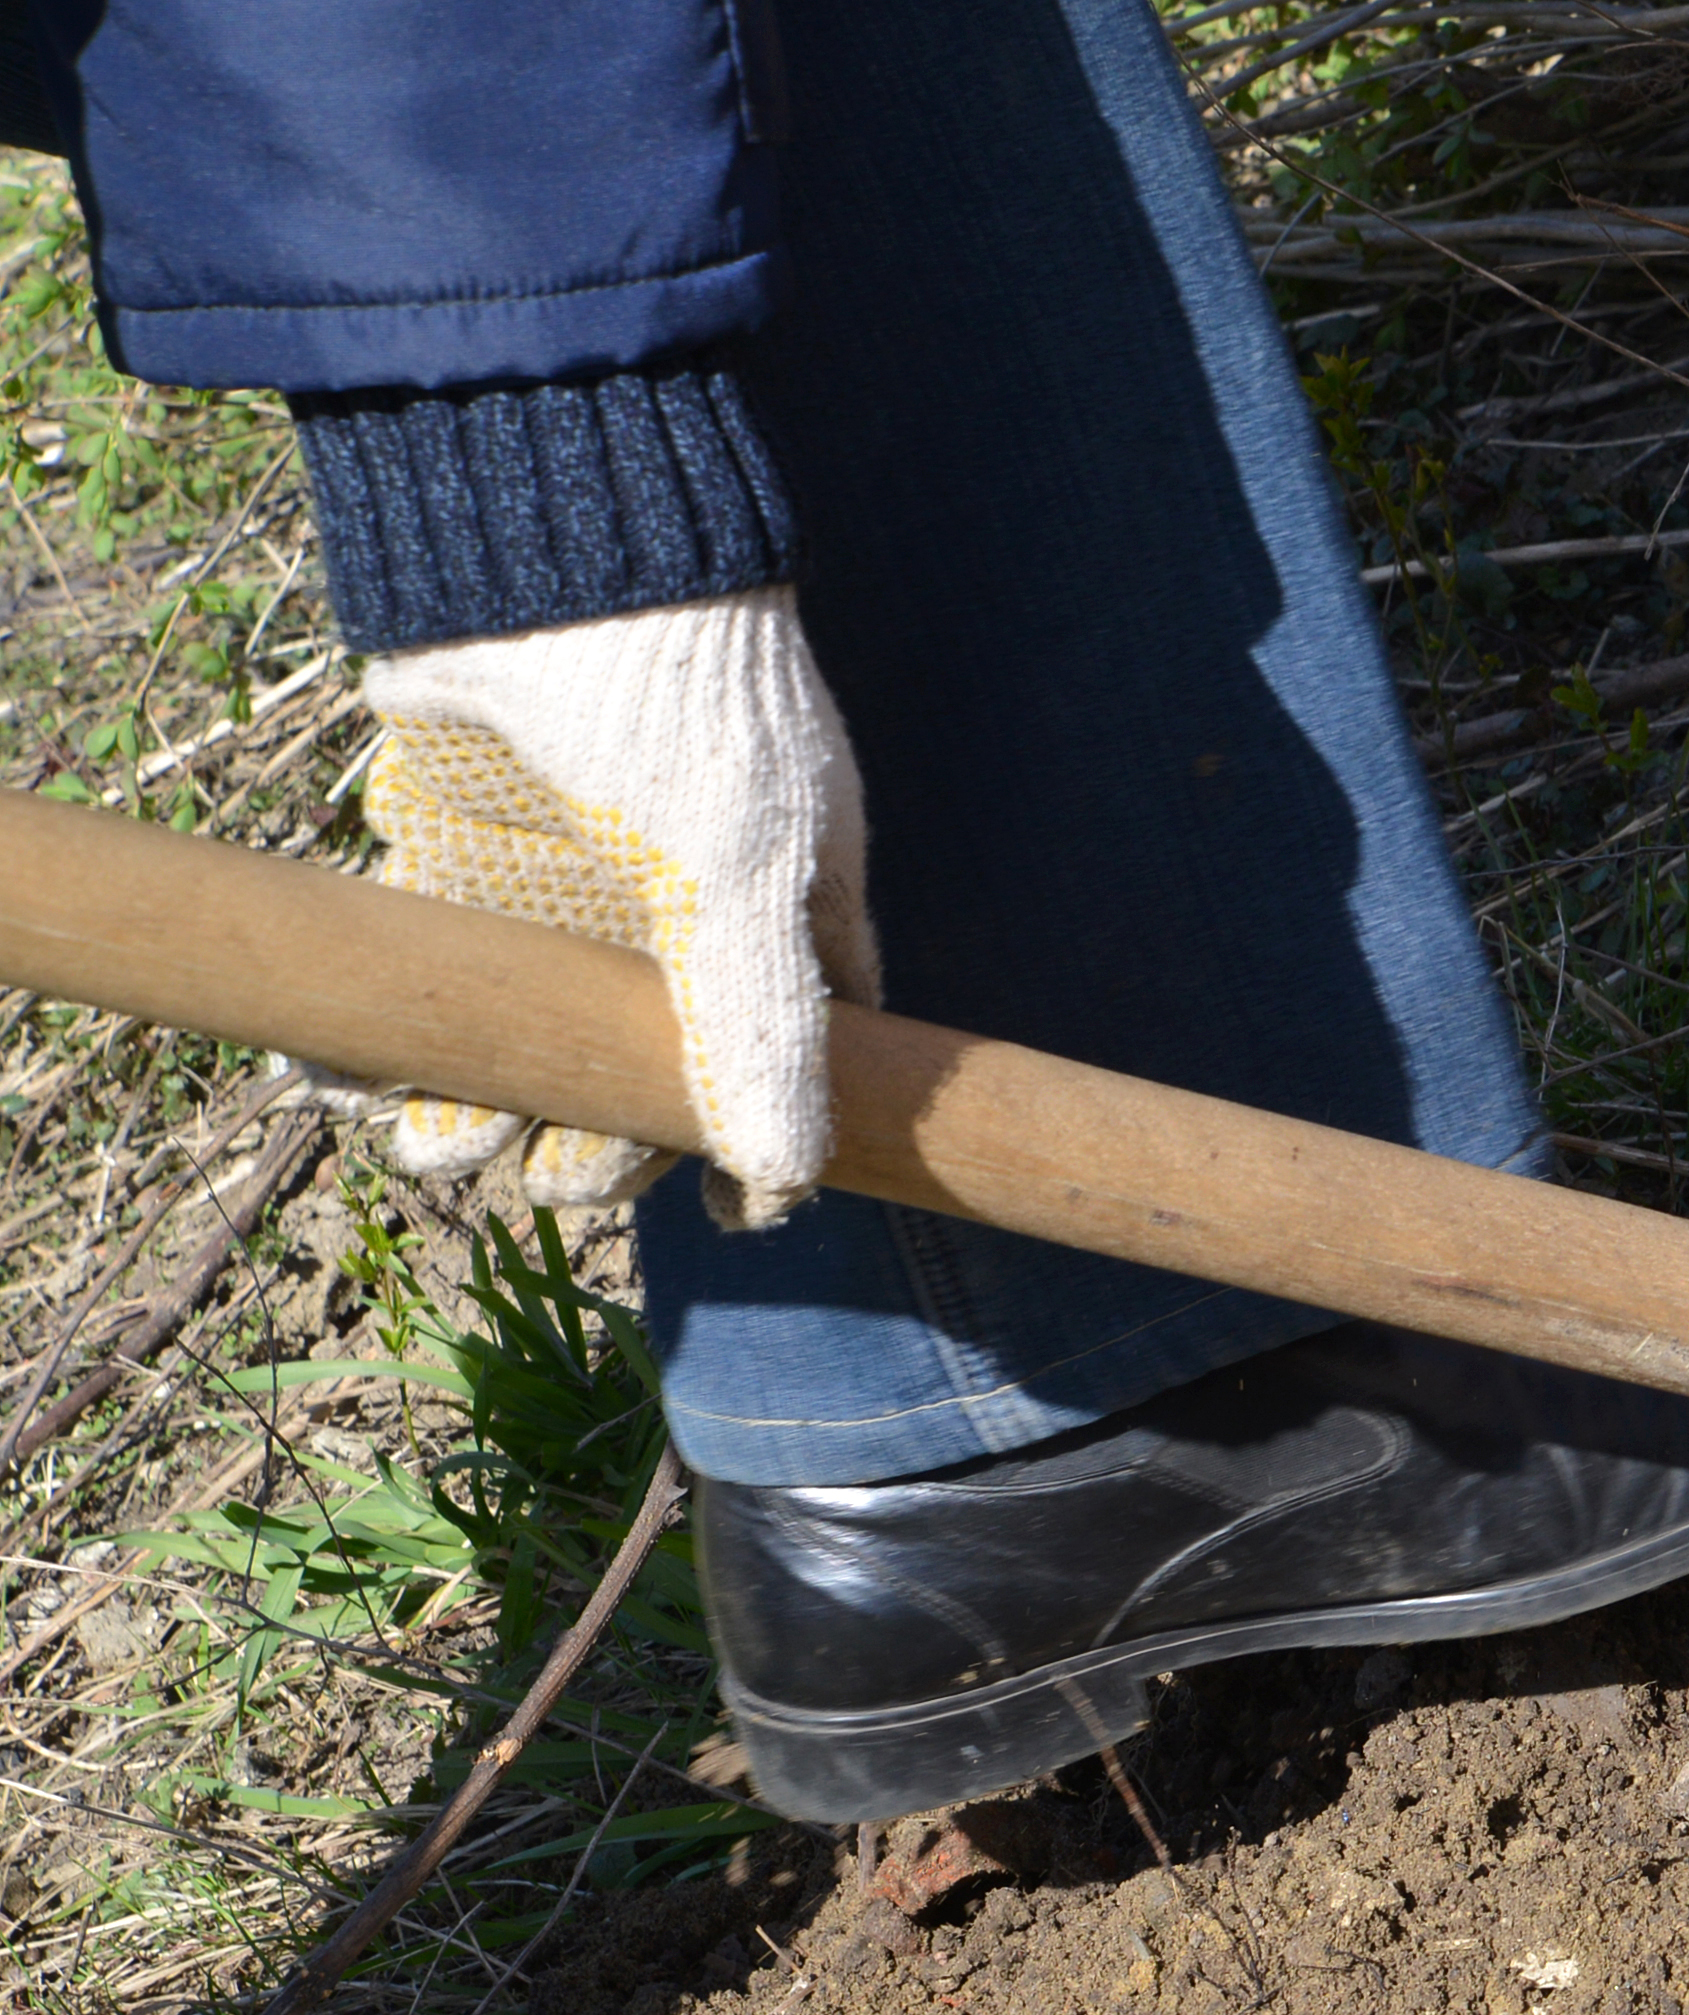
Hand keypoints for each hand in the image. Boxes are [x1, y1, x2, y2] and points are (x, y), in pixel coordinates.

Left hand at [317, 585, 875, 1228]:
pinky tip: (337, 1075)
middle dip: (585, 1134)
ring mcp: (560, 889)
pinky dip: (379, 1024)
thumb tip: (785, 1188)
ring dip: (470, 1099)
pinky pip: (421, 968)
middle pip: (635, 1064)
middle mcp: (671, 913)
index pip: (777, 1055)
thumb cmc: (677, 711)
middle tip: (540, 1180)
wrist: (536, 560)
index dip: (753, 1138)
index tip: (720, 1214)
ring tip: (424, 1142)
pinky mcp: (455, 857)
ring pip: (521, 1030)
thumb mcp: (734, 877)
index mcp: (777, 913)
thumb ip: (763, 1031)